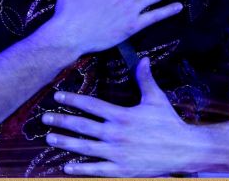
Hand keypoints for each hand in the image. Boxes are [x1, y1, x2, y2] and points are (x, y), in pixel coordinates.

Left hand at [42, 58, 199, 175]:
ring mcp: (117, 152)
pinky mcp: (121, 169)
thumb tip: (142, 58)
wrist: (184, 149)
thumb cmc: (169, 123)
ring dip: (66, 142)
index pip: (92, 105)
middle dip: (62, 120)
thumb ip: (145, 79)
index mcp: (122, 115)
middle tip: (44, 118)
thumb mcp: (157, 99)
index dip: (73, 100)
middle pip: (83, 126)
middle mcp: (116, 133)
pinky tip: (66, 167)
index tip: (57, 96)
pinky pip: (97, 169)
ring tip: (50, 137)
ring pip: (85, 147)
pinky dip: (81, 169)